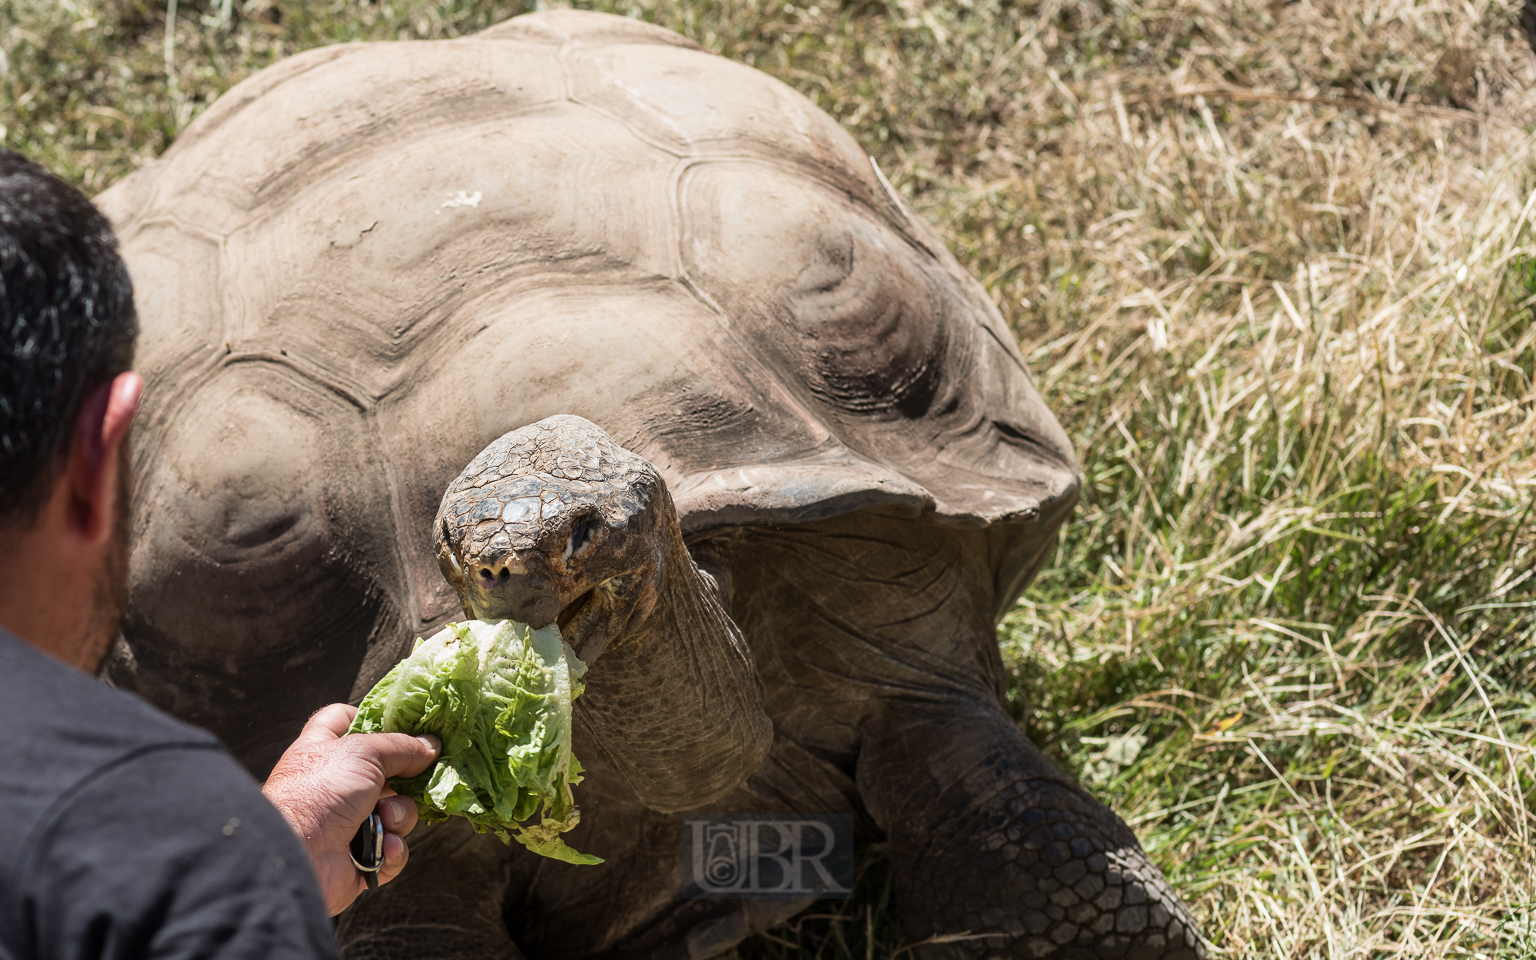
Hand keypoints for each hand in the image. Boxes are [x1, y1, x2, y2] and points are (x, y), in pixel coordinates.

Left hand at [262, 703, 439, 914]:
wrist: (298, 856)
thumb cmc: (318, 793)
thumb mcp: (363, 753)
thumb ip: (402, 746)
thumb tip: (432, 745)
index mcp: (324, 751)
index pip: (343, 720)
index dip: (371, 717)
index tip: (403, 725)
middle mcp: (336, 785)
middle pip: (386, 772)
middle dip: (406, 778)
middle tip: (419, 777)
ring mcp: (348, 823)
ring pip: (396, 813)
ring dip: (399, 816)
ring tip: (385, 819)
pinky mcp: (360, 857)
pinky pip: (392, 849)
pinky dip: (392, 848)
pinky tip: (382, 847)